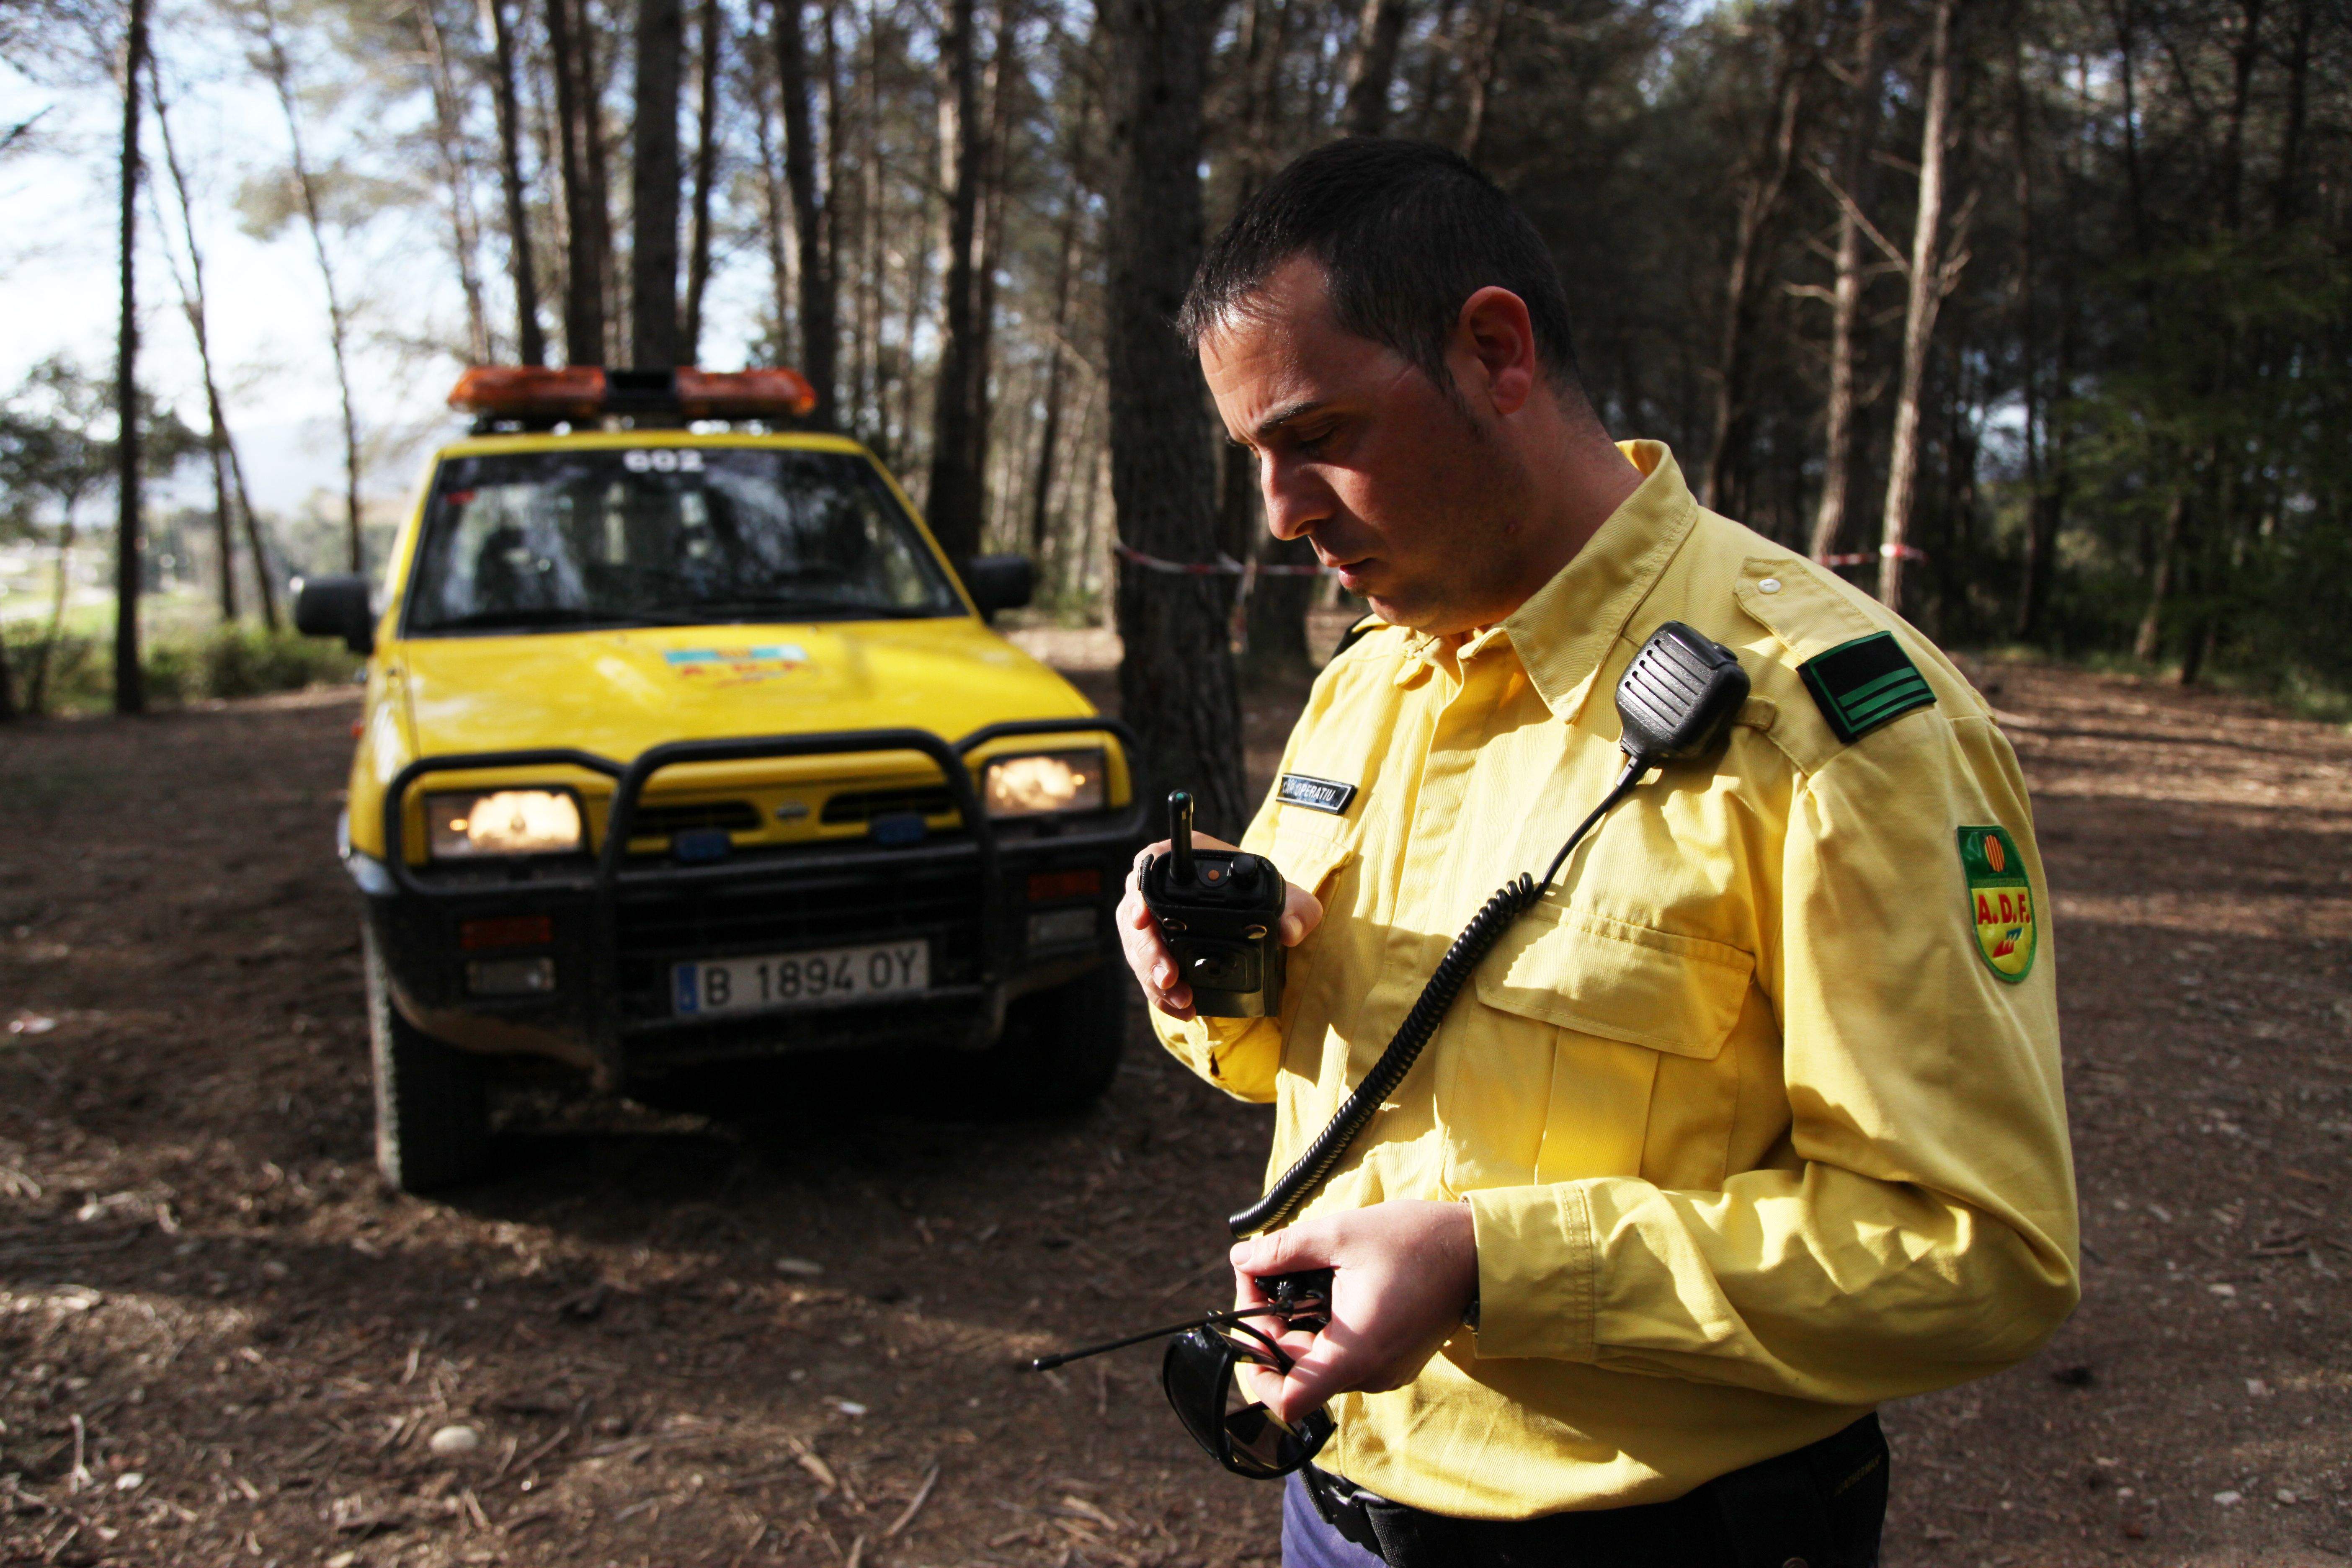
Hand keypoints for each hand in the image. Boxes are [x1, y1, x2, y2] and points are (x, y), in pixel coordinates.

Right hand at [1116, 834, 1322, 1019]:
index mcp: (1191, 860)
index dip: (1139, 891)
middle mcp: (1163, 886)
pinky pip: (1145, 969)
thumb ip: (1298, 909)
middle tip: (1169, 978)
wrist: (1259, 921)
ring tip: (1181, 1000)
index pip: (1152, 863)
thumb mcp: (1290, 900)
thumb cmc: (1267, 899)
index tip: (1141, 919)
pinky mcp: (1153, 946)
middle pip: (1135, 914)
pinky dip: (1159, 992)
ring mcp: (1153, 918)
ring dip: (1153, 978)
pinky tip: (1180, 1008)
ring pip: (1136, 947)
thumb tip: (1290, 931)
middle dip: (1148, 952)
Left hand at [1225, 1200, 1476, 1426]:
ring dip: (1297, 1324)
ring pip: (1318, 1363)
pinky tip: (1328, 1287)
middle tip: (1265, 1274)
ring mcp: (1383, 1372)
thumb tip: (1240, 1260)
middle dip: (1271, 1326)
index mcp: (1354, 1353)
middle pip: (1295, 1373)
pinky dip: (1325, 1327)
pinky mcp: (1392, 1362)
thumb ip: (1283, 1250)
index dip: (1256, 1368)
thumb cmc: (1415, 1241)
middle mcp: (1369, 1375)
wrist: (1477, 1251)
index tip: (1252, 1320)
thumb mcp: (1339, 1235)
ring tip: (1297, 1274)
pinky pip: (1343, 1356)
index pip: (1287, 1401)